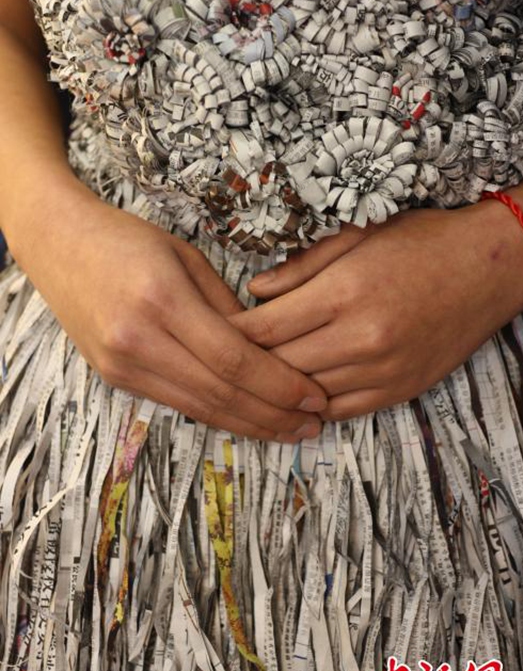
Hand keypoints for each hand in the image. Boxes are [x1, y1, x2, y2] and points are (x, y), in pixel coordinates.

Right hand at [9, 179, 326, 440]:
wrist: (59, 246)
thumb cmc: (126, 239)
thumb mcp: (186, 256)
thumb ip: (227, 306)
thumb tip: (268, 349)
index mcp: (162, 300)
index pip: (234, 360)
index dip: (280, 385)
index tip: (316, 395)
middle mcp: (138, 340)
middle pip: (220, 393)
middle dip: (274, 414)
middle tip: (314, 424)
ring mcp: (123, 365)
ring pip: (201, 408)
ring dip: (251, 425)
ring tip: (292, 431)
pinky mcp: (116, 378)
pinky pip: (179, 404)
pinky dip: (218, 415)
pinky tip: (249, 420)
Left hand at [232, 202, 522, 419]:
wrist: (487, 268)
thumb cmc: (419, 243)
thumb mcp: (356, 237)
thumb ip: (300, 268)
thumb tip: (254, 293)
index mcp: (343, 293)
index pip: (264, 329)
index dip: (230, 334)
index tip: (210, 333)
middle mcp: (361, 337)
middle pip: (278, 365)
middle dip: (244, 364)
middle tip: (218, 361)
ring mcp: (381, 370)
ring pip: (305, 394)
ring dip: (275, 388)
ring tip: (249, 381)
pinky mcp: (398, 390)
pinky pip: (339, 411)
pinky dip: (311, 406)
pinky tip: (294, 396)